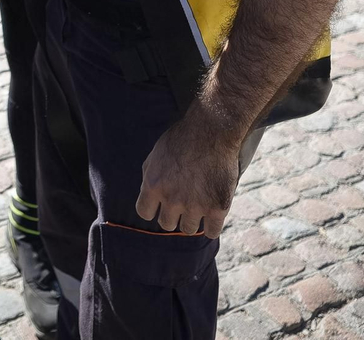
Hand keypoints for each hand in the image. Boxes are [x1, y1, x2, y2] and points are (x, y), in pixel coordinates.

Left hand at [135, 107, 240, 238]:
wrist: (212, 130)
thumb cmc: (182, 139)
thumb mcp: (156, 155)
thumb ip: (149, 178)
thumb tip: (147, 198)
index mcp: (153, 185)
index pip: (144, 212)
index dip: (152, 208)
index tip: (161, 203)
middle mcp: (172, 198)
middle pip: (166, 224)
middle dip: (172, 214)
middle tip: (182, 202)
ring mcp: (196, 205)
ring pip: (188, 229)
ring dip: (192, 220)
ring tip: (198, 206)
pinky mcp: (218, 207)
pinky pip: (212, 232)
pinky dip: (211, 226)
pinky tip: (212, 216)